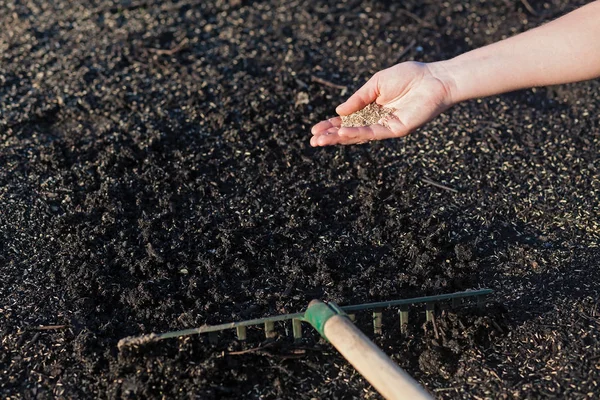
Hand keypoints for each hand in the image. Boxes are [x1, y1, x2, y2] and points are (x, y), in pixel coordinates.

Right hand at [310, 62, 454, 145]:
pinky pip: (373, 133)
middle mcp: (377, 120)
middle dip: (331, 136)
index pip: (347, 119)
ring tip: (321, 140)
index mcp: (371, 108)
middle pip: (349, 131)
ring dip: (339, 138)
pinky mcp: (396, 129)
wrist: (435, 79)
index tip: (315, 129)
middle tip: (313, 140)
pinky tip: (342, 132)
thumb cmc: (410, 76)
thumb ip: (359, 98)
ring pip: (358, 135)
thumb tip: (338, 110)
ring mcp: (386, 127)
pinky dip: (356, 133)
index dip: (331, 125)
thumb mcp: (377, 83)